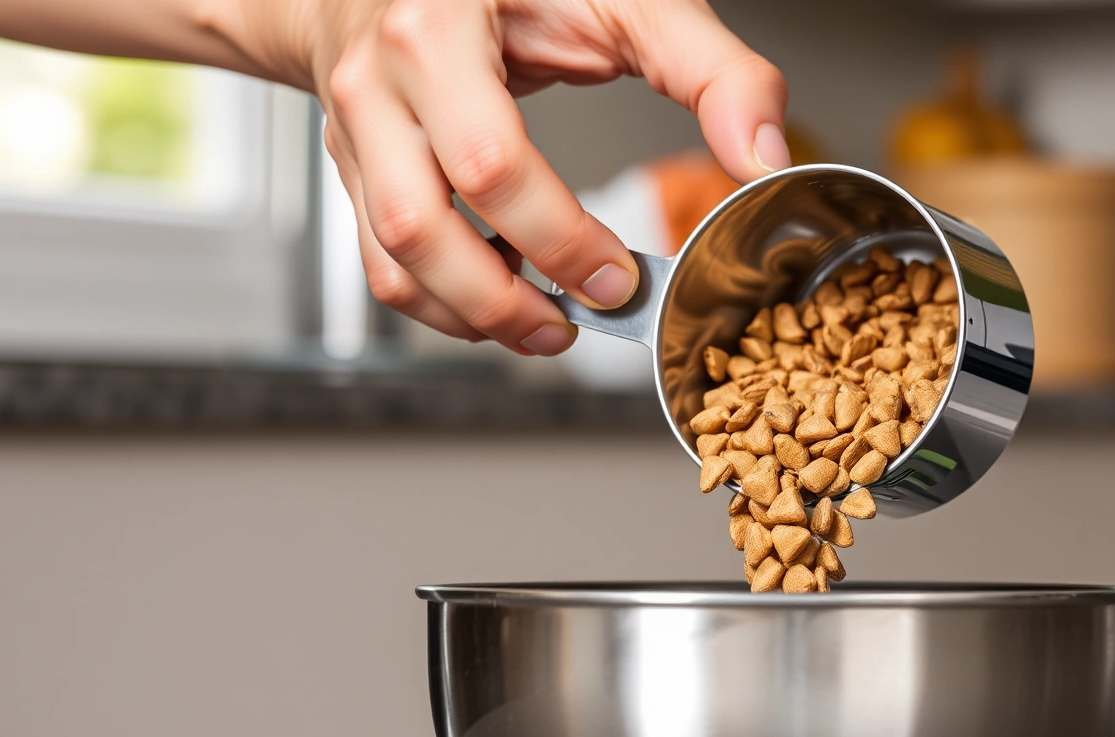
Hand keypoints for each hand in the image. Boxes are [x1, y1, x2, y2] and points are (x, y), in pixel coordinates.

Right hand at [279, 0, 788, 353]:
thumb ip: (711, 72)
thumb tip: (761, 159)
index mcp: (438, 29)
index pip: (490, 162)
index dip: (559, 238)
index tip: (617, 276)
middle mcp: (380, 81)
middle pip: (419, 225)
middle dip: (504, 299)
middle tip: (579, 320)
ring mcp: (355, 126)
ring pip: (390, 256)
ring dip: (468, 315)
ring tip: (544, 328)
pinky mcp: (353, 163)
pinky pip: (379, 259)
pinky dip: (439, 301)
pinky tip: (500, 300)